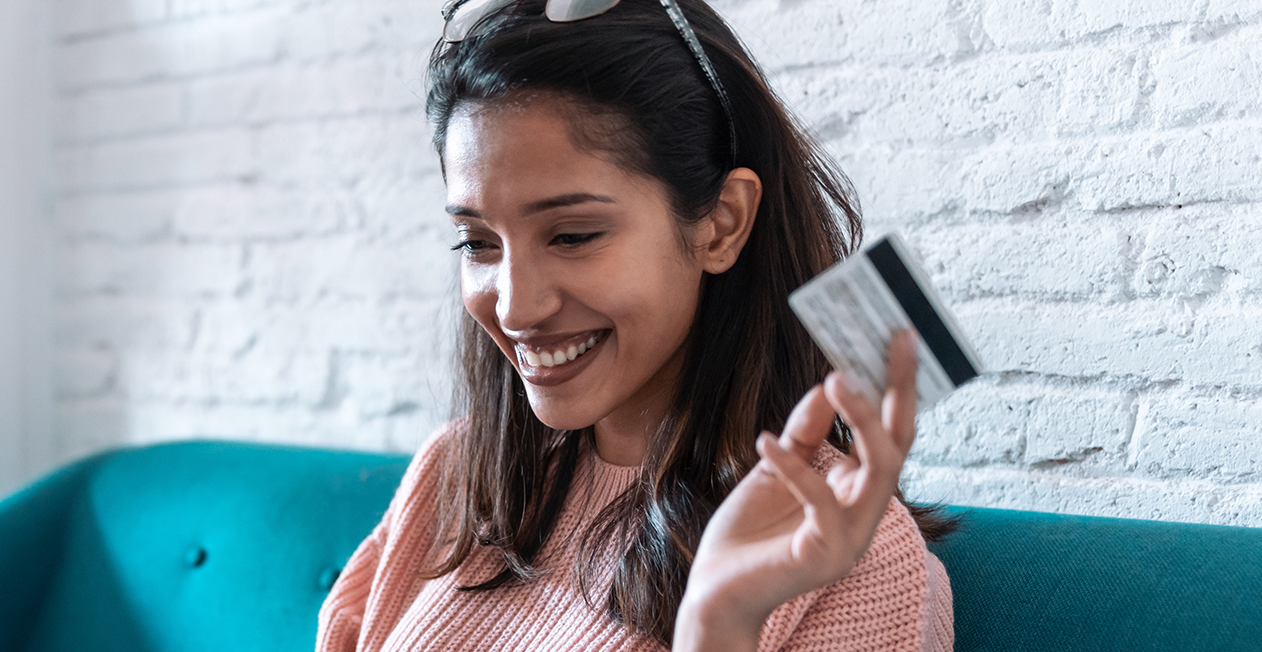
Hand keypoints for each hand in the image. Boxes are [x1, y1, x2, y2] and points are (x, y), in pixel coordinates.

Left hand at [673, 331, 919, 651]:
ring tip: (836, 377)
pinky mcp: (824, 555)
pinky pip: (821, 502)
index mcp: (858, 492)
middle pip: (898, 444)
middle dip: (899, 389)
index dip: (899, 387)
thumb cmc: (748, 533)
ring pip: (879, 470)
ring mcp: (851, 537)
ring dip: (860, 418)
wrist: (715, 591)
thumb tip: (825, 384)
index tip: (898, 337)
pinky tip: (765, 440)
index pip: (891, 434)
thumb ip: (804, 432)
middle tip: (893, 339)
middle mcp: (866, 514)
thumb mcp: (776, 467)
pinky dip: (793, 466)